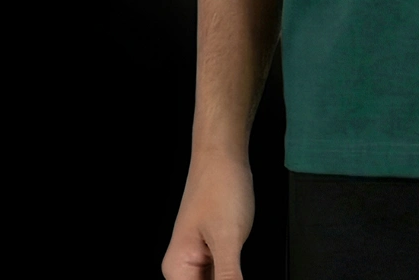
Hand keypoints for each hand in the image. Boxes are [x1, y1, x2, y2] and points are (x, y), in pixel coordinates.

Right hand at [161, 151, 254, 279]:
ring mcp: (198, 259)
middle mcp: (182, 268)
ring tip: (240, 269)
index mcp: (177, 269)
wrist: (223, 152)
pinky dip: (233, 278)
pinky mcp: (213, 251)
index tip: (234, 279)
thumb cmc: (220, 186)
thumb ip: (229, 278)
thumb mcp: (228, 239)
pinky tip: (241, 273)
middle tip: (239, 273)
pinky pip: (222, 276)